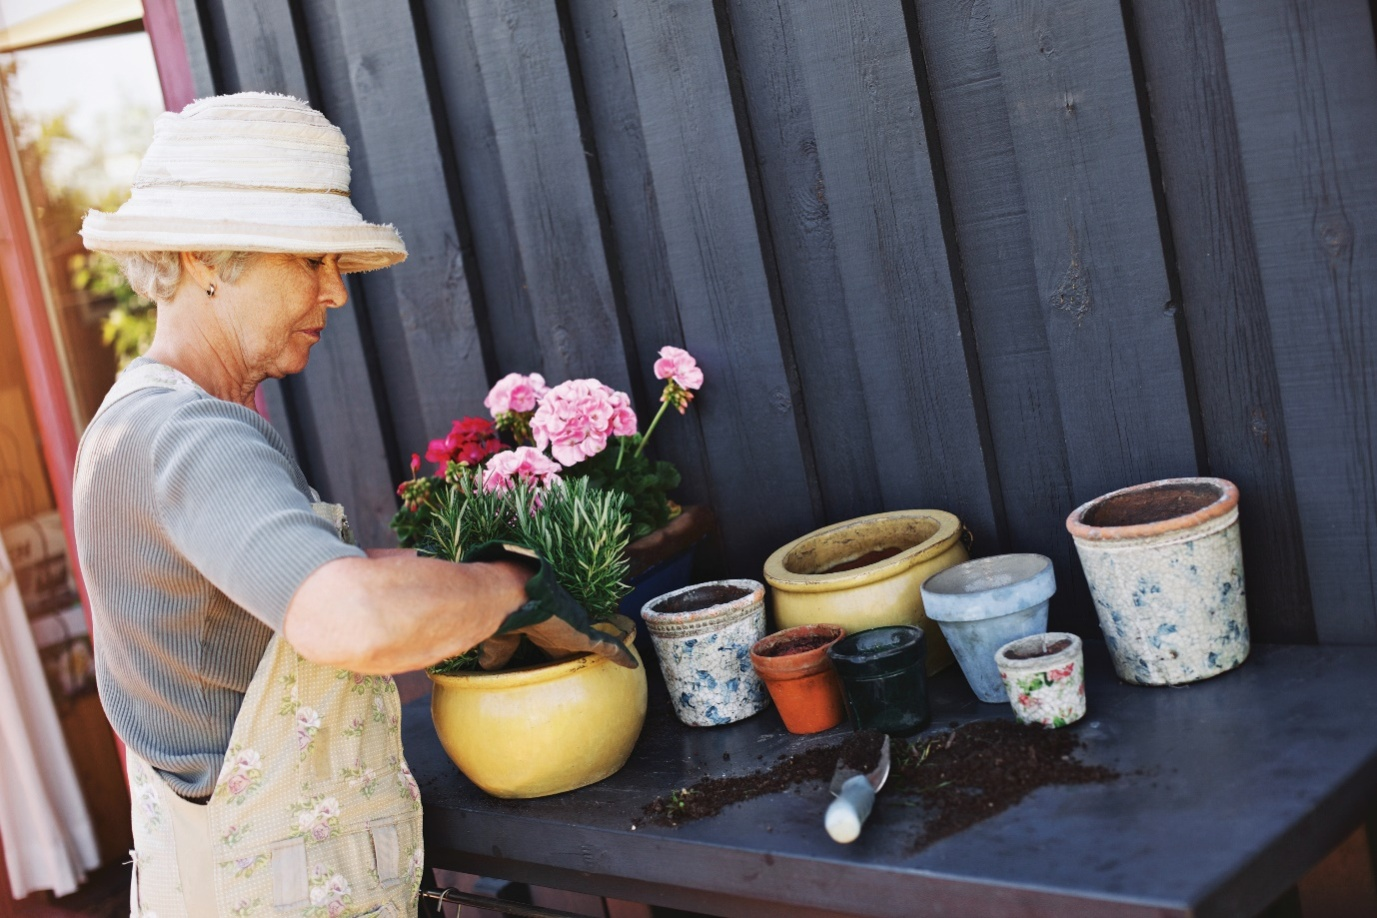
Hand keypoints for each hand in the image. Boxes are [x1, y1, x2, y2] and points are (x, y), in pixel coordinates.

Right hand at [463, 542, 638, 670]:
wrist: (510, 598)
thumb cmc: (501, 618)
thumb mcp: (498, 642)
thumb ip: (497, 656)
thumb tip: (487, 670)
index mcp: (541, 623)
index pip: (552, 634)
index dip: (556, 640)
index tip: (556, 646)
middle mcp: (561, 622)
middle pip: (577, 633)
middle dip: (584, 638)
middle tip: (591, 644)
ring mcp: (575, 626)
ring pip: (598, 635)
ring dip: (610, 639)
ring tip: (623, 642)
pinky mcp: (584, 635)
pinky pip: (608, 646)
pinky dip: (619, 655)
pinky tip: (633, 664)